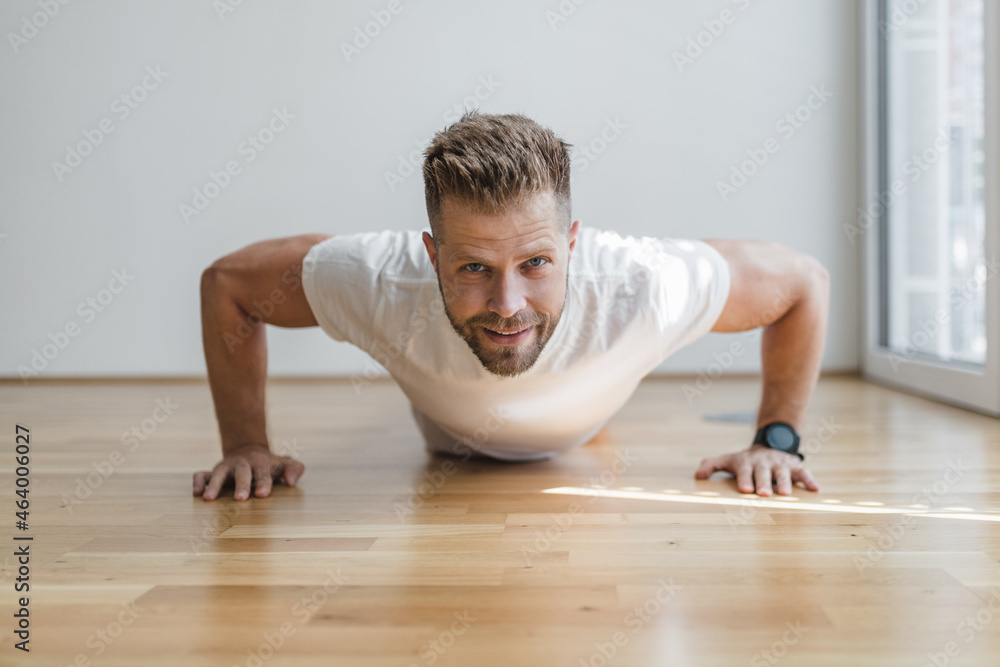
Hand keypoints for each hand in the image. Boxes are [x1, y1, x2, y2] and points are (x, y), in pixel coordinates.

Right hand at [193, 443, 303, 500]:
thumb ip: (295, 469)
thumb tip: (291, 482)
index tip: (263, 495)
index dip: (263, 483)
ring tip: (209, 499)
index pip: (263, 473)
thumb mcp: (286, 463)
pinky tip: (197, 493)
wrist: (250, 450)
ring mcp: (227, 467)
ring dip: (214, 485)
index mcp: (261, 463)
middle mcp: (243, 464)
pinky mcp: (213, 472)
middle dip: (241, 485)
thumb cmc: (271, 464)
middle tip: (241, 499)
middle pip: (242, 473)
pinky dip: (198, 482)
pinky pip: (201, 474)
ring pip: (218, 473)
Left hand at [694, 444, 818, 495]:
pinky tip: (815, 489)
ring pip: (783, 472)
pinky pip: (803, 472)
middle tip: (763, 494)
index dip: (744, 479)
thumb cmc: (745, 461)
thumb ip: (712, 465)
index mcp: (746, 462)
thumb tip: (698, 475)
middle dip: (763, 482)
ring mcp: (780, 464)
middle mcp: (763, 463)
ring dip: (784, 482)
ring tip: (784, 494)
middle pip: (763, 472)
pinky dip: (809, 480)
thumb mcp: (727, 460)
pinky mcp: (794, 466)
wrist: (769, 444)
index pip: (744, 471)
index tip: (745, 489)